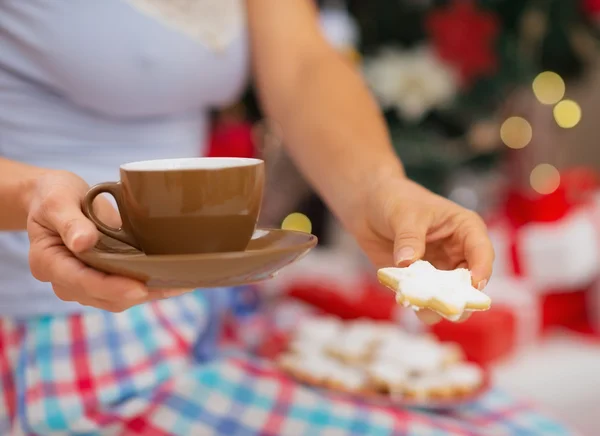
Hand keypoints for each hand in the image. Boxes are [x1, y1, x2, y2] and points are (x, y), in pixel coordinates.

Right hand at [26, 171, 189, 311]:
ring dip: (150, 294)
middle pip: (104, 296)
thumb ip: (69, 221)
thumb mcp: (56, 200)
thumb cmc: (53, 196)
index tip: (138, 288)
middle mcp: (65, 280)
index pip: (81, 281)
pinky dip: (149, 287)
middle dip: (138, 293)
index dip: (111, 287)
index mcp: (48, 262)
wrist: (53, 198)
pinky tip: (175, 280)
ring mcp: (85, 282)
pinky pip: (125, 289)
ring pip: (118, 299)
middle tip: (174, 284)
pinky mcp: (102, 277)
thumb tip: (84, 243)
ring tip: (182, 283)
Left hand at [348, 176, 494, 324]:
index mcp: (465, 230)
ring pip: (447, 296)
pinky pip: (423, 299)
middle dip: (461, 296)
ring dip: (438, 305)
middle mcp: (457, 254)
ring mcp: (439, 270)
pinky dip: (417, 304)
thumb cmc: (396, 199)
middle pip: (468, 282)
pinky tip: (406, 302)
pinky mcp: (419, 282)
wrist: (369, 205)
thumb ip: (409, 238)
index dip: (482, 269)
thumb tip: (408, 262)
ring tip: (424, 310)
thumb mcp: (404, 214)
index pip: (482, 252)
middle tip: (450, 308)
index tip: (474, 285)